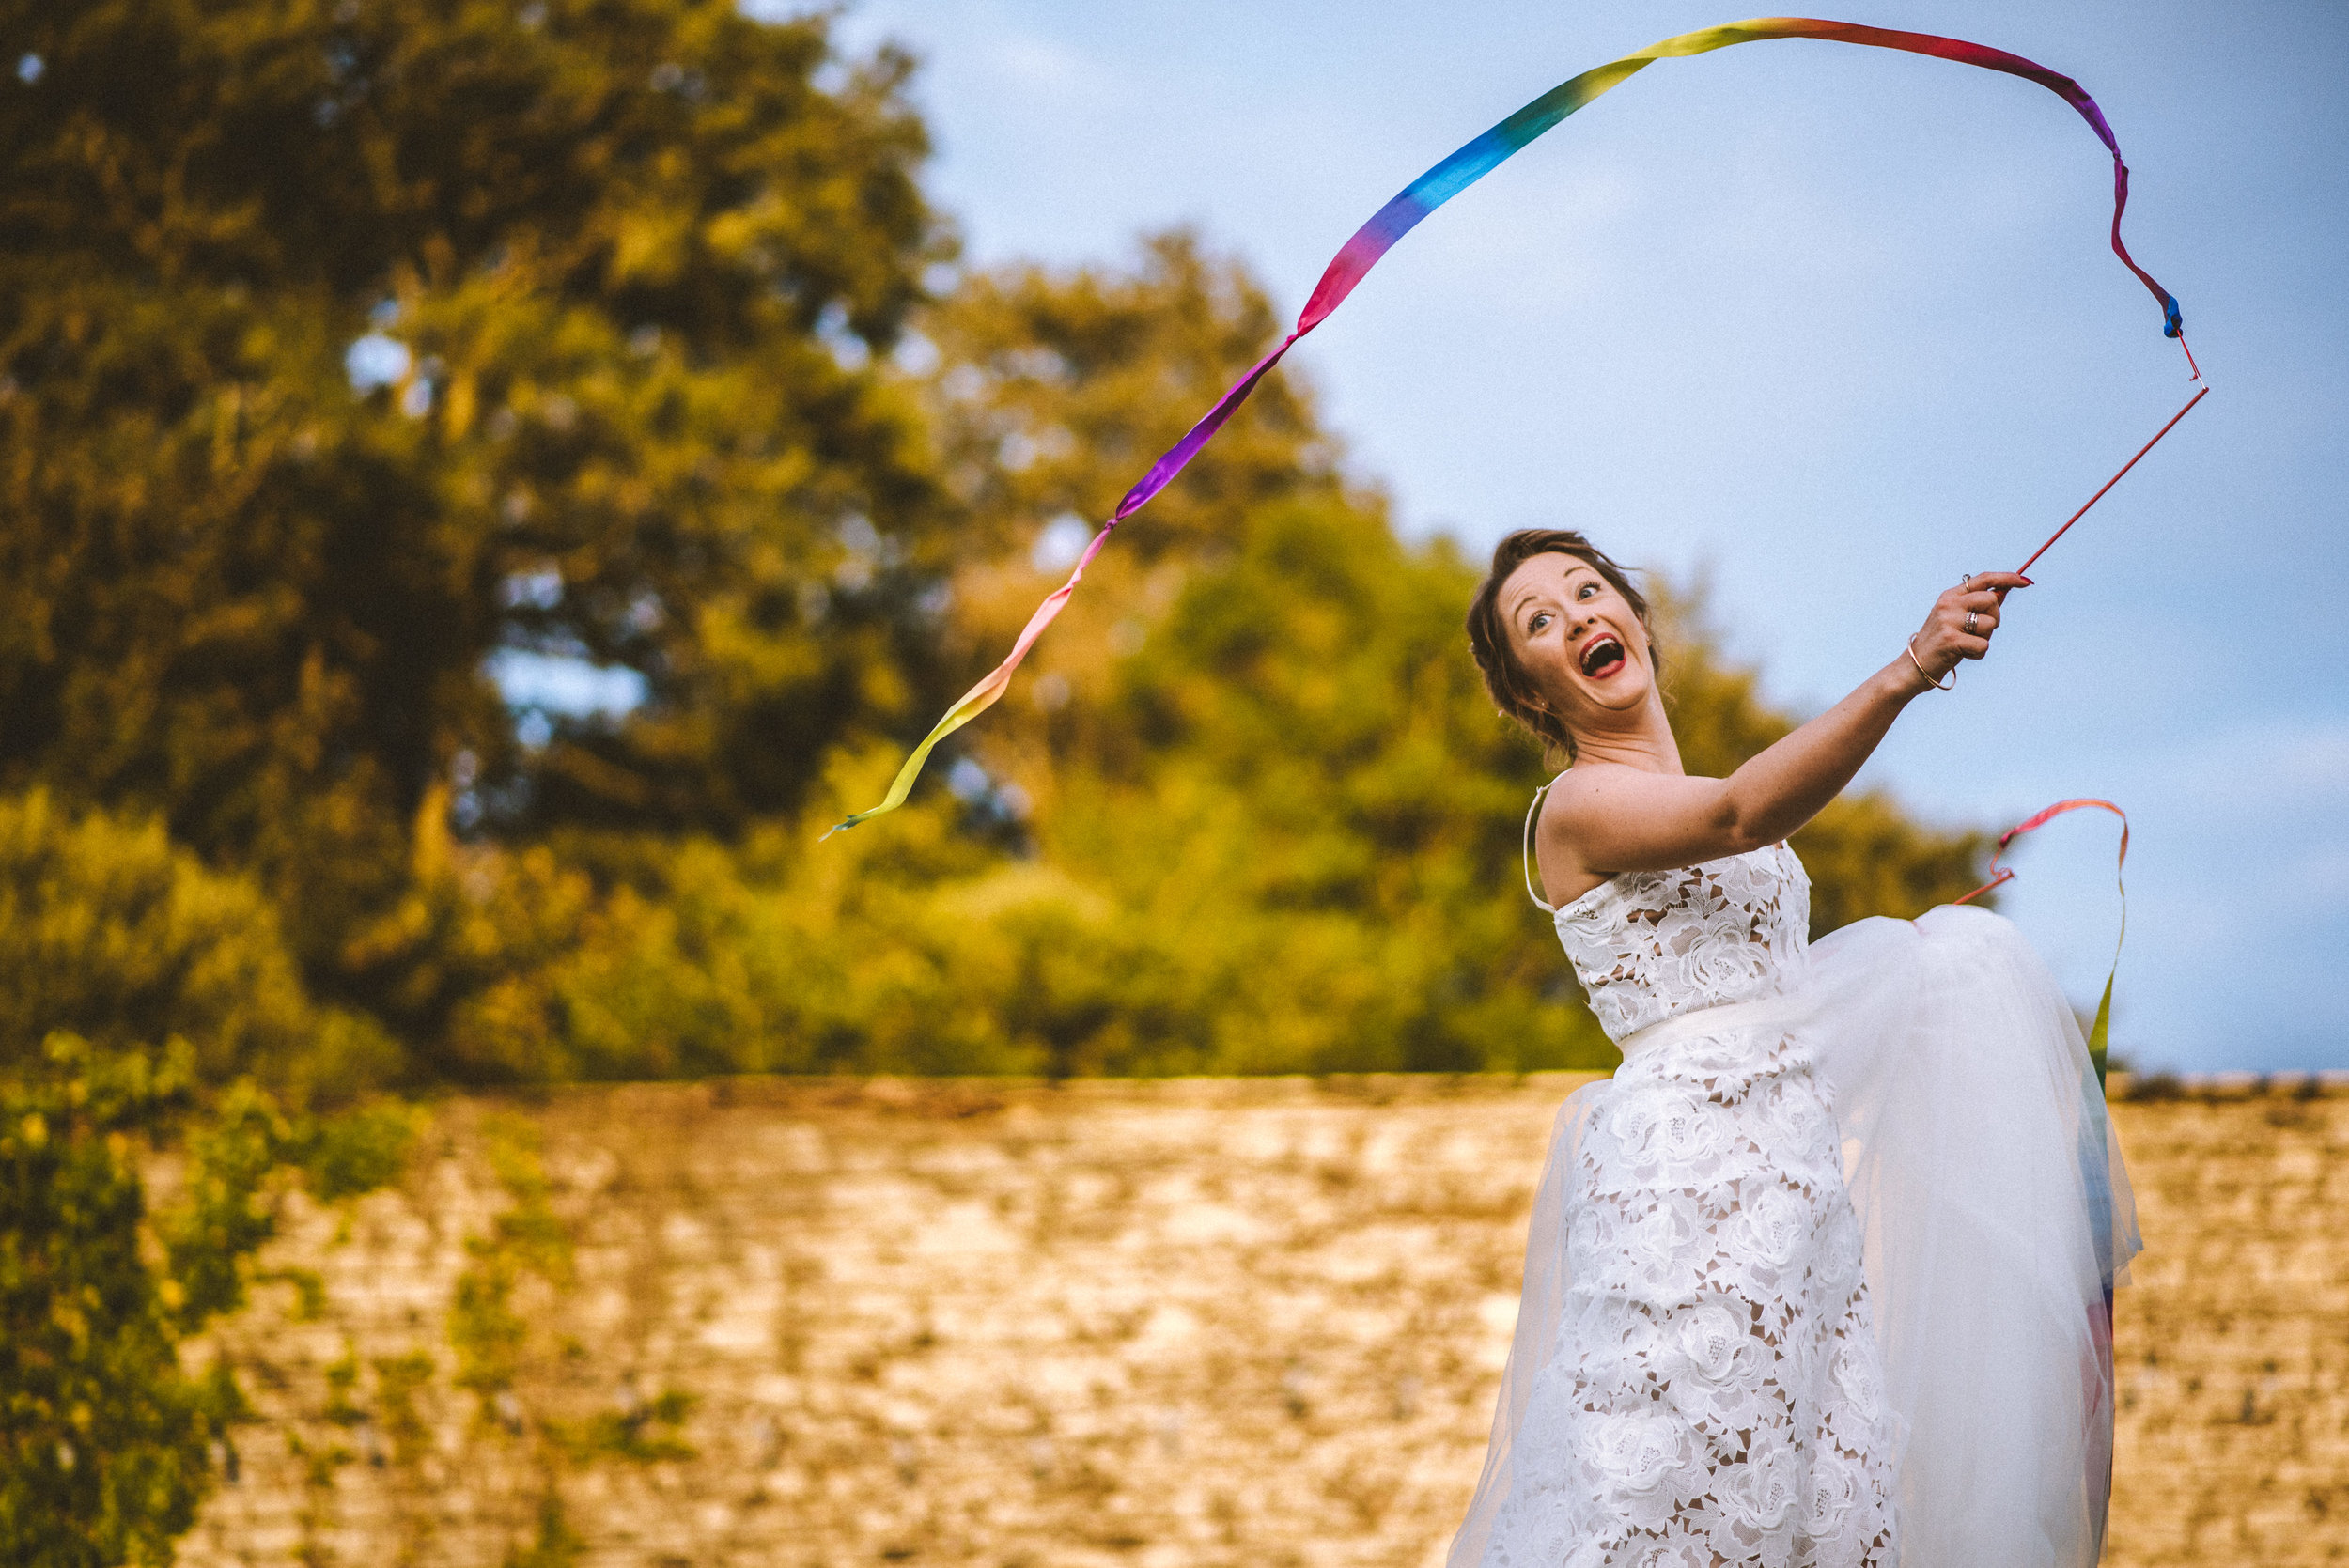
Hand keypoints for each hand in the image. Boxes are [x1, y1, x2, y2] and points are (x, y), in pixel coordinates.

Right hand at [1910, 571, 2028, 683]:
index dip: (2006, 578)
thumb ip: (1979, 606)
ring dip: (1985, 639)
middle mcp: (1948, 604)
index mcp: (1950, 596)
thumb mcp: (1957, 619)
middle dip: (1994, 618)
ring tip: (1967, 645)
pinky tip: (1963, 655)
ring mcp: (1948, 621)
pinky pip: (1983, 646)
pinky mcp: (1951, 640)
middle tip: (1979, 632)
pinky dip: (1978, 654)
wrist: (1913, 667)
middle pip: (1991, 601)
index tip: (2025, 581)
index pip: (1983, 579)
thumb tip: (2005, 591)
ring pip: (1990, 624)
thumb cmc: (1941, 643)